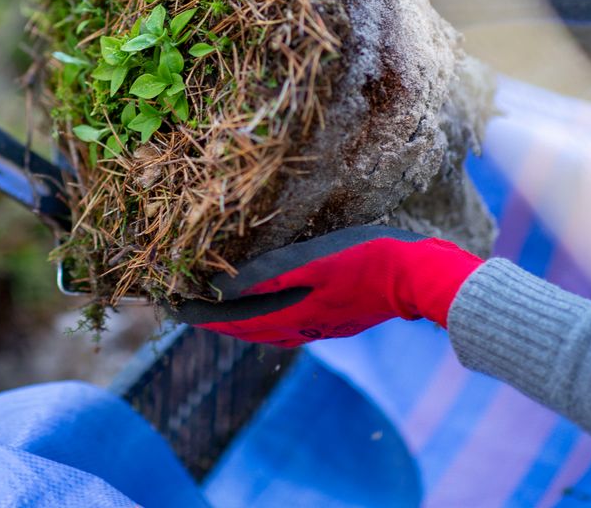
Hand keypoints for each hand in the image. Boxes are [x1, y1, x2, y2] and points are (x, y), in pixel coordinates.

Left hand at [171, 226, 482, 347]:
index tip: (172, 308)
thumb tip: (220, 290)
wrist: (418, 276)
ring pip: (266, 329)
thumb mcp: (312, 262)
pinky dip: (265, 319)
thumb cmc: (366, 260)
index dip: (201, 314)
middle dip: (214, 320)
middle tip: (185, 309)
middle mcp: (301, 328)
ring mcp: (320, 326)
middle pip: (245, 329)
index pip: (232, 319)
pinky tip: (269, 310)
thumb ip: (266, 276)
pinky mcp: (336, 318)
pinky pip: (287, 324)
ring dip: (238, 322)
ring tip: (217, 313)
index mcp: (291, 315)